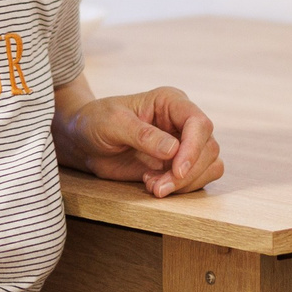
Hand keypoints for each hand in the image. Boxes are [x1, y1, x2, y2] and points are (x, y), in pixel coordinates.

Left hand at [55, 85, 222, 196]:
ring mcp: (183, 144)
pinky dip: (180, 189)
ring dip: (185, 184)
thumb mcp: (112, 123)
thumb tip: (173, 150)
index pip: (199, 123)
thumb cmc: (95, 122)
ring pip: (209, 165)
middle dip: (187, 173)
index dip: (193, 148)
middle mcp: (182, 122)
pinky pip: (197, 179)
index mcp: (171, 102)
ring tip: (154, 186)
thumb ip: (142, 135)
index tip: (177, 171)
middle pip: (208, 148)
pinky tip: (154, 186)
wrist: (83, 140)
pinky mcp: (178, 165)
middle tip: (158, 187)